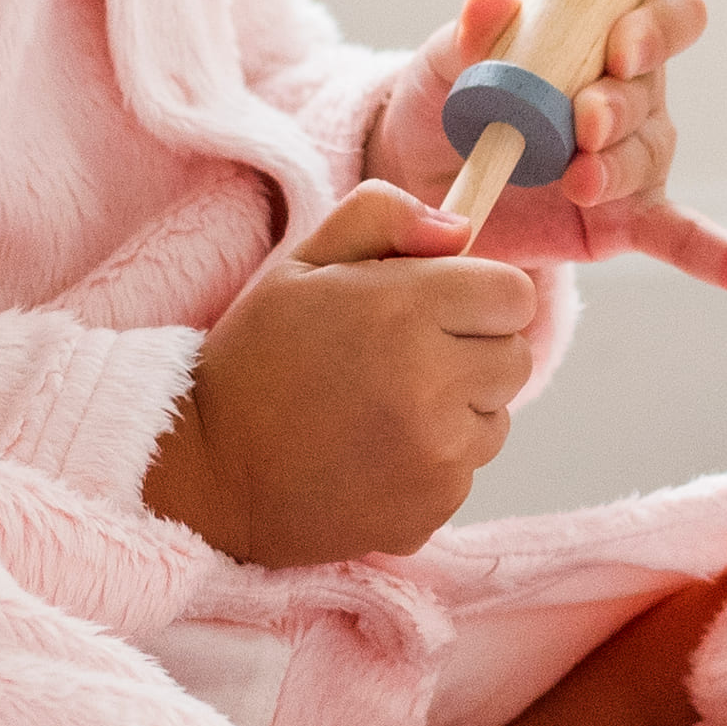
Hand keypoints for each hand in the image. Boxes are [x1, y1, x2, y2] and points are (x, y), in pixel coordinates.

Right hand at [146, 183, 536, 567]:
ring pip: (497, 419)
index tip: (440, 308)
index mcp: (404, 309)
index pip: (514, 294)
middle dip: (473, 351)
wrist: (211, 473)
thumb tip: (460, 228)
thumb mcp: (302, 264)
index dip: (481, 296)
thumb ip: (383, 217)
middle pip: (515, 357)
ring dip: (459, 411)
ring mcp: (437, 455)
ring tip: (384, 411)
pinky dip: (434, 464)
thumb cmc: (257, 359)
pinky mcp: (433, 508)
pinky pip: (467, 472)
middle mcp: (431, 383)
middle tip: (405, 360)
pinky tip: (375, 456)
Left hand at [377, 0, 726, 304]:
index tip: (620, 46)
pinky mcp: (626, 222)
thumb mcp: (444, 63)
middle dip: (619, 106)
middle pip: (652, 92)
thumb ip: (471, 33)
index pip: (666, 14)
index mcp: (605, 36)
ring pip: (650, 157)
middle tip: (581, 121)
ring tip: (579, 181)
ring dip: (618, 166)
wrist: (419, 183)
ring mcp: (635, 161)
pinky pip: (691, 241)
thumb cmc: (443, 103)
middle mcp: (635, 96)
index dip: (655, 26)